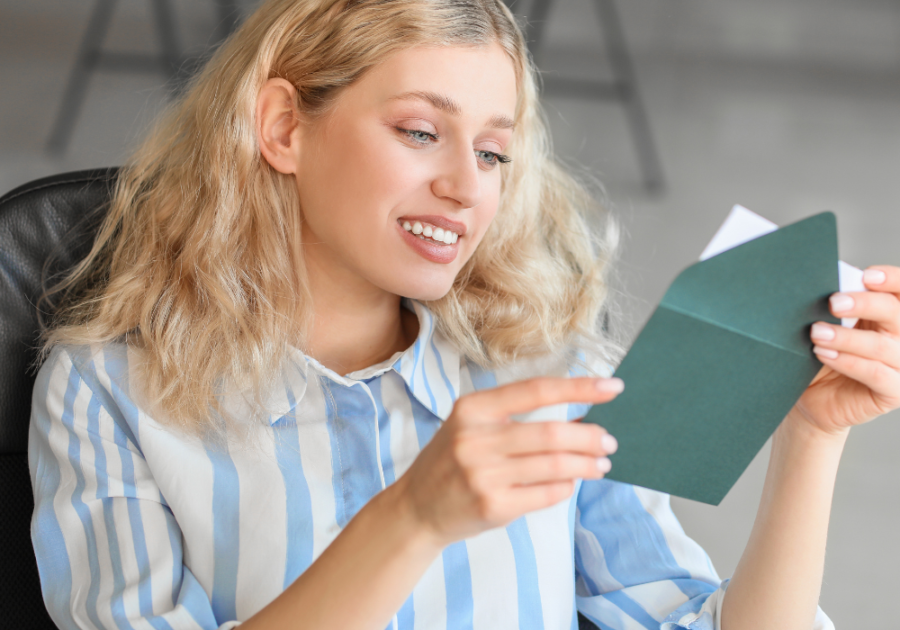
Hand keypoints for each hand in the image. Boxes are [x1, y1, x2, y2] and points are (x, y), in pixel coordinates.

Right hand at [394, 377, 622, 545]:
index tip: (612, 387)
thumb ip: (516, 418)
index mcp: (472, 408)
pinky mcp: (493, 506)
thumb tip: (579, 415)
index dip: (579, 388)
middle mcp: (475, 439)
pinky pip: (546, 494)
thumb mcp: (472, 427)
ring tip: (601, 464)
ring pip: (554, 465)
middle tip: (609, 441)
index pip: (536, 390)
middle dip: (590, 437)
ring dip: (586, 464)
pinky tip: (570, 483)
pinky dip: (566, 487)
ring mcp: (483, 474)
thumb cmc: (451, 461)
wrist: (416, 508)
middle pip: (551, 433)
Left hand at [792, 265, 899, 435]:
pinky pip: (875, 373)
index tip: (867, 275)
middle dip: (865, 304)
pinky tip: (823, 353)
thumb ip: (837, 307)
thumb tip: (825, 279)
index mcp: (889, 315)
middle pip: (896, 312)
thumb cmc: (819, 356)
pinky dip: (847, 361)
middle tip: (834, 302)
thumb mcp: (828, 326)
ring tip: (816, 333)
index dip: (892, 279)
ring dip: (846, 337)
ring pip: (882, 345)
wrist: (809, 397)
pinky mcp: (894, 392)